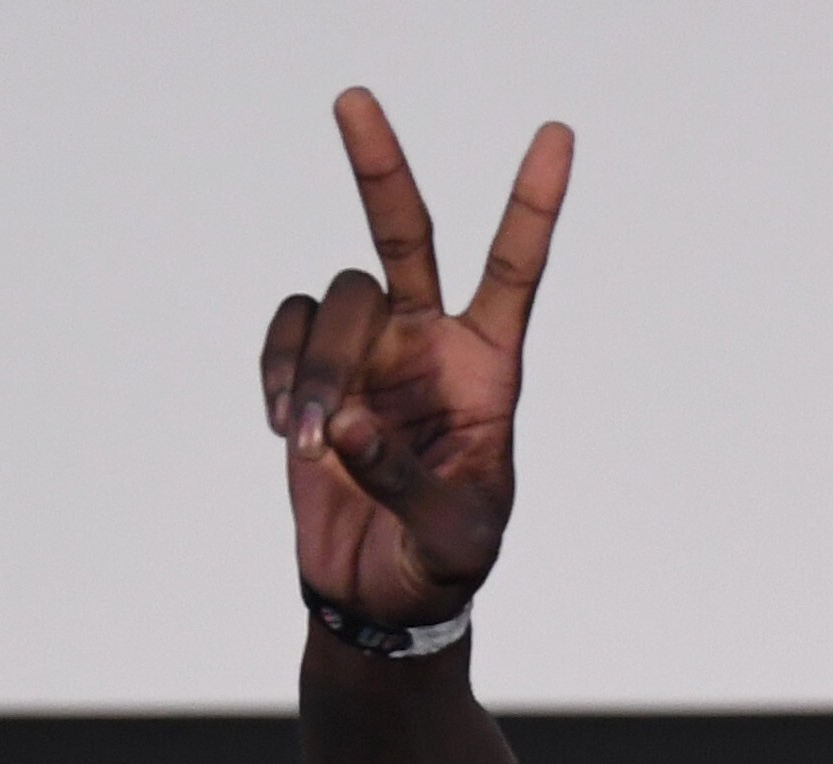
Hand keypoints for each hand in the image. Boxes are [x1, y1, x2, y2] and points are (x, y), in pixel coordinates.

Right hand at [263, 91, 571, 624]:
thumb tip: (344, 424)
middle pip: (404, 234)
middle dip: (379, 168)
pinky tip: (287, 431)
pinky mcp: (312, 373)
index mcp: (488, 367)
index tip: (556, 136)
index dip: (534, 205)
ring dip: (312, 370)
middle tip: (353, 100)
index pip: (515, 271)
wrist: (380, 595)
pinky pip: (285, 331)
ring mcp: (367, 352)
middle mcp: (427, 342)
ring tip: (309, 443)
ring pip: (333, 304)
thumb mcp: (452, 536)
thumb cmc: (441, 563)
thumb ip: (406, 479)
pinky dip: (277, 372)